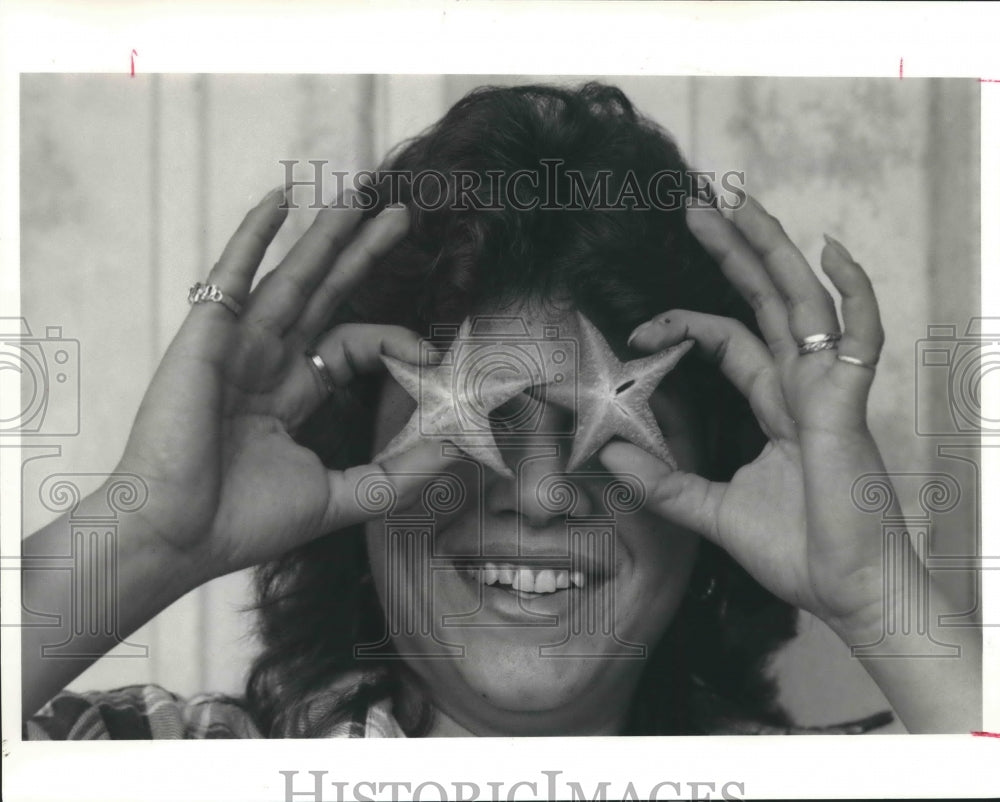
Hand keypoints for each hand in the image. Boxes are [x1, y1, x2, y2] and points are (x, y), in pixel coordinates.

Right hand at [117, 190, 448, 581]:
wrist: (175, 536)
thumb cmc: (243, 523)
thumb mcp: (340, 496)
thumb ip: (399, 473)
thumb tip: (459, 450)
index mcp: (292, 393)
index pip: (352, 346)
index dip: (396, 343)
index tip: (435, 356)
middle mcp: (267, 361)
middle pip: (328, 295)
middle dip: (365, 255)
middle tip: (404, 215)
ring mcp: (236, 345)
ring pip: (291, 276)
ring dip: (324, 234)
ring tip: (358, 194)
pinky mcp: (206, 336)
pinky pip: (232, 274)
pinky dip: (253, 235)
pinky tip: (280, 200)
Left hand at [601, 195, 895, 639]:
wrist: (848, 591)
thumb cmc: (797, 551)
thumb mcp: (709, 509)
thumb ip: (661, 482)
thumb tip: (607, 453)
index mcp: (775, 403)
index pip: (727, 339)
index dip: (681, 325)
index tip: (634, 333)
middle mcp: (800, 385)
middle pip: (763, 300)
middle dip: (732, 250)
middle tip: (699, 203)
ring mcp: (826, 388)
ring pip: (800, 300)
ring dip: (770, 249)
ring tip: (738, 201)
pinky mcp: (847, 403)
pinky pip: (860, 334)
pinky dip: (853, 290)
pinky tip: (830, 248)